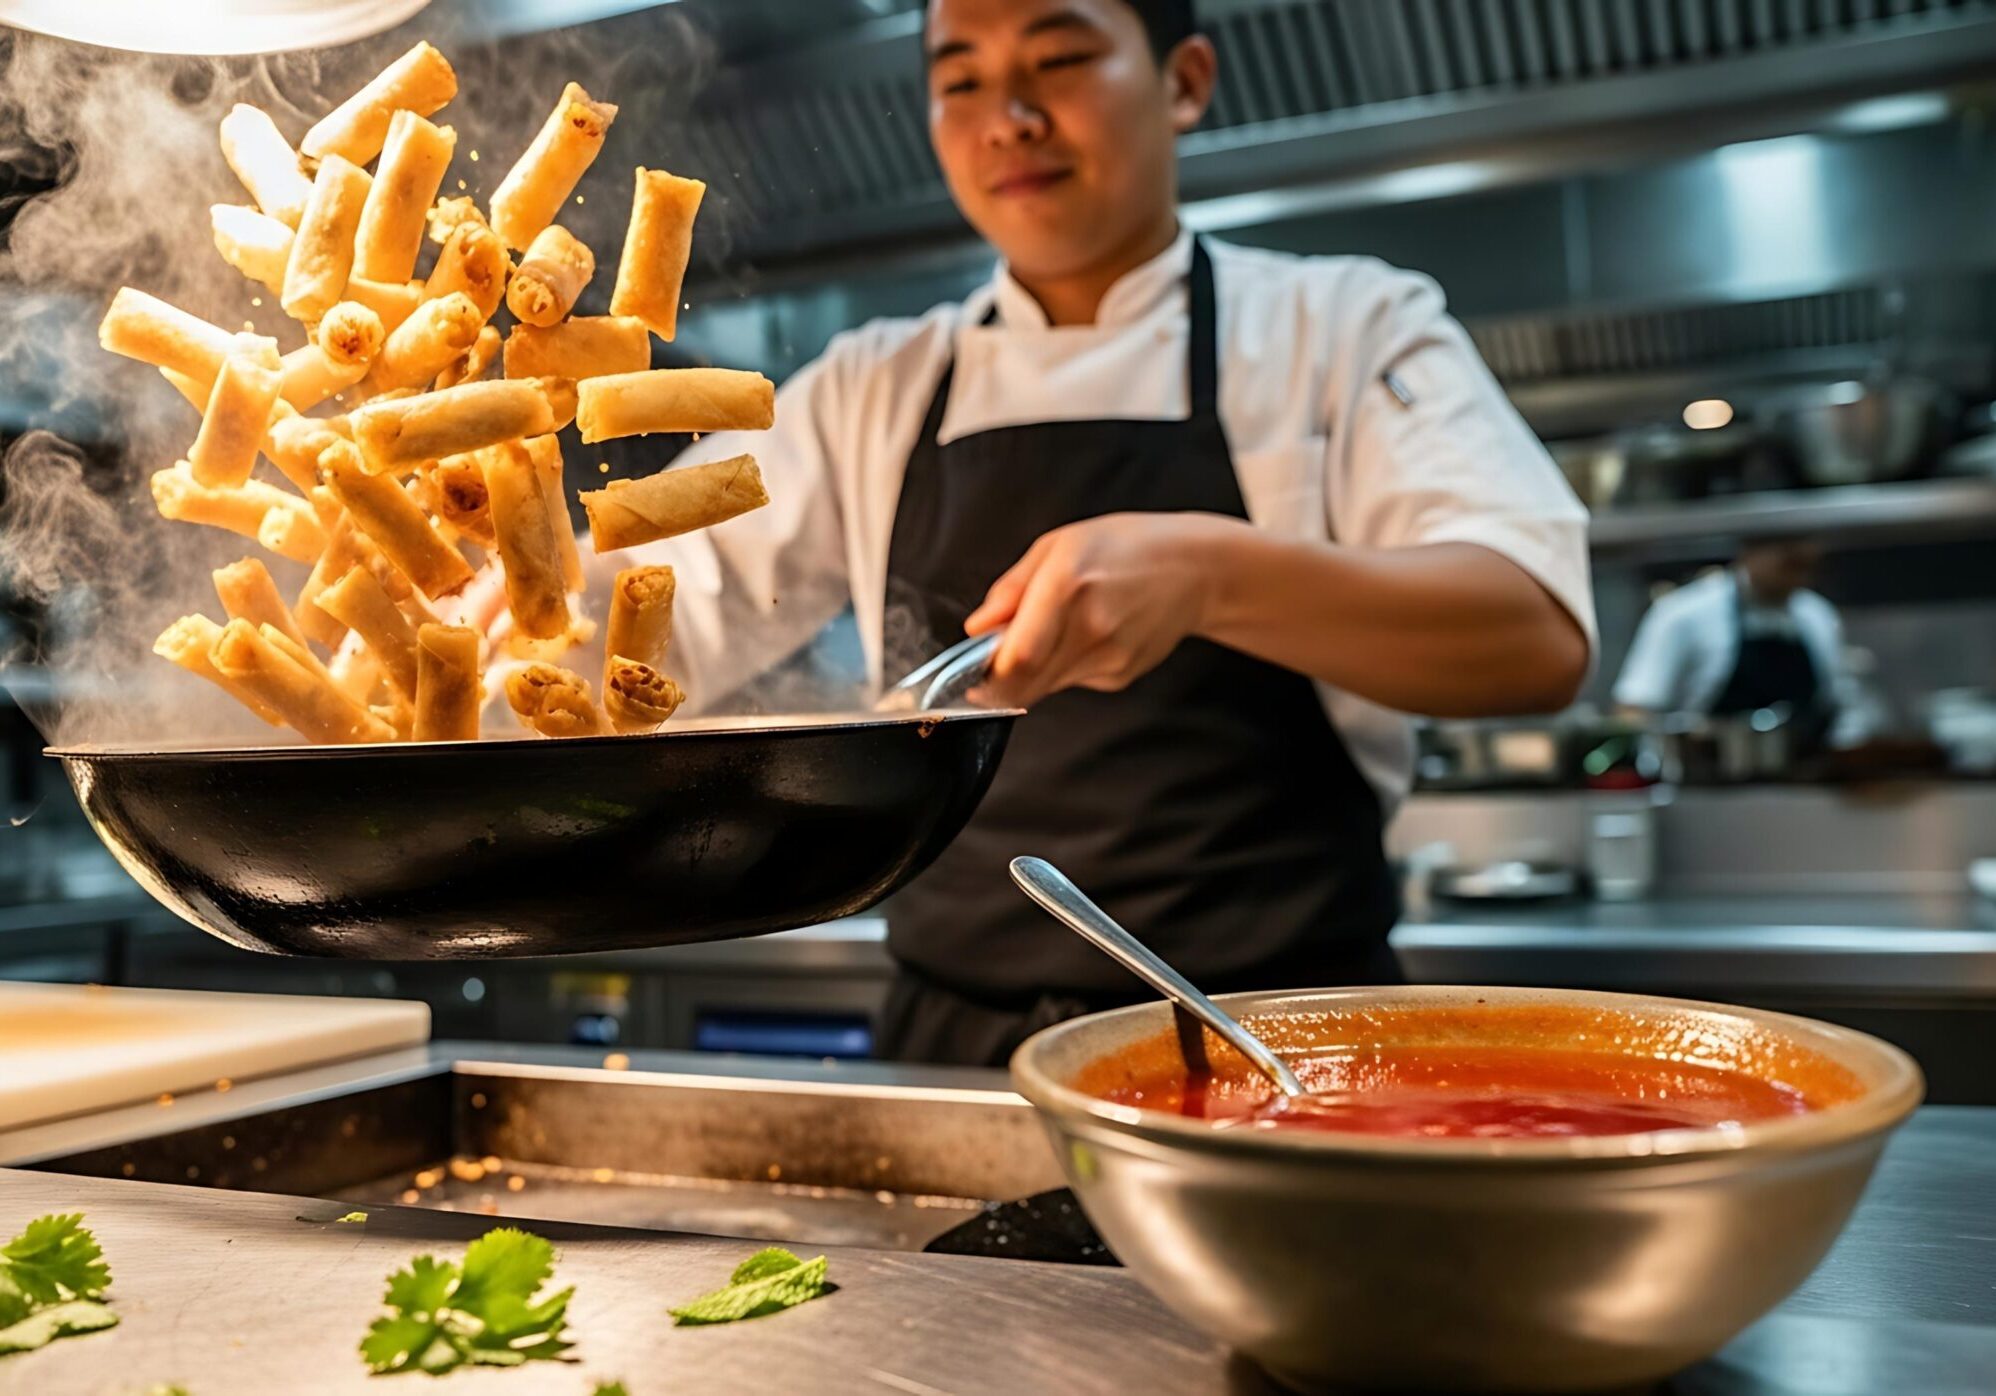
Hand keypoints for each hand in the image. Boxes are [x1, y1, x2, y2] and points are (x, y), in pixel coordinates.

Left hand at [963, 512, 1240, 707]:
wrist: (1195, 569)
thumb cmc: (1124, 547)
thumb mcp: (1060, 544)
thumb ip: (1012, 588)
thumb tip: (976, 628)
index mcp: (1068, 583)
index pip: (1017, 656)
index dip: (986, 674)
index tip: (971, 673)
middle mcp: (1091, 626)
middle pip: (1025, 682)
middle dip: (1001, 678)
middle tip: (998, 658)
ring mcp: (1110, 656)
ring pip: (1045, 686)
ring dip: (1032, 671)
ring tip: (1055, 630)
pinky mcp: (1121, 675)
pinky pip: (1073, 681)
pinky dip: (1065, 666)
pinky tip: (1090, 635)